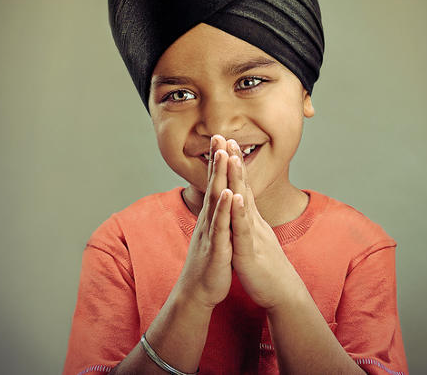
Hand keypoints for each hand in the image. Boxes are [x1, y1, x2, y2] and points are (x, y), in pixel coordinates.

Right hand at [174, 135, 233, 308]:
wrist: (198, 292)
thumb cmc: (208, 263)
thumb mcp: (214, 234)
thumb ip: (215, 216)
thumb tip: (218, 199)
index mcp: (211, 216)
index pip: (215, 183)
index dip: (218, 161)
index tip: (221, 138)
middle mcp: (208, 219)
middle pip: (213, 184)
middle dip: (216, 159)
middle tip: (218, 134)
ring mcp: (211, 232)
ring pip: (215, 200)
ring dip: (219, 177)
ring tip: (223, 155)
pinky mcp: (216, 248)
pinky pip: (221, 226)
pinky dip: (224, 210)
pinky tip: (229, 194)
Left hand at [225, 139, 304, 309]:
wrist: (281, 290)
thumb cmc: (265, 264)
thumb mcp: (253, 236)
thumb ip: (247, 219)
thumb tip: (241, 204)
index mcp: (249, 217)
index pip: (240, 184)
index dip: (233, 163)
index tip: (226, 141)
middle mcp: (252, 220)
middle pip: (242, 185)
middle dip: (233, 161)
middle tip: (226, 136)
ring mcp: (252, 233)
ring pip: (243, 201)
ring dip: (237, 178)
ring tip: (231, 156)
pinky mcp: (249, 250)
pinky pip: (244, 229)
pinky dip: (240, 212)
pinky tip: (237, 196)